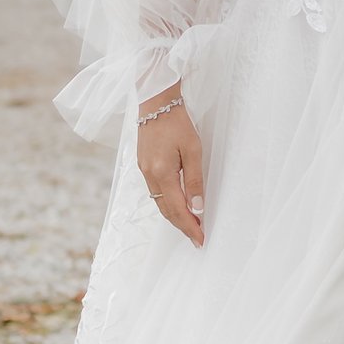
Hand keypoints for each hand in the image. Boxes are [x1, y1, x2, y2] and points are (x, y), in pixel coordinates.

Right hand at [137, 86, 205, 244]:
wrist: (155, 103)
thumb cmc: (177, 123)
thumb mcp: (193, 150)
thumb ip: (194, 180)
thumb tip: (197, 208)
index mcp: (162, 173)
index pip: (177, 209)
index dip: (189, 227)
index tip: (200, 239)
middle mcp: (150, 176)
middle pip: (166, 210)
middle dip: (182, 226)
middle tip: (198, 238)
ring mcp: (144, 171)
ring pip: (159, 203)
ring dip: (175, 216)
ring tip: (191, 225)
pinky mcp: (144, 166)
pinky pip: (156, 193)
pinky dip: (167, 204)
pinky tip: (178, 206)